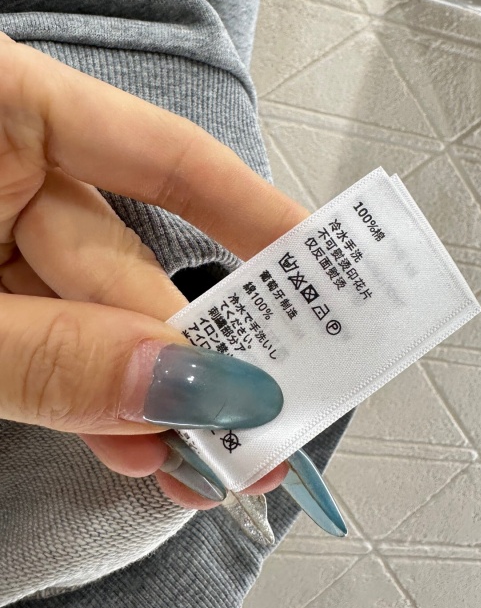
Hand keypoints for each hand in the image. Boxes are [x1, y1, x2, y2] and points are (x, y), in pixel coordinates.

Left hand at [0, 32, 309, 508]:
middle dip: (191, 350)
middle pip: (126, 256)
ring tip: (198, 455)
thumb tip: (188, 388)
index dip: (253, 212)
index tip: (322, 261)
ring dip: (141, 390)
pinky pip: (46, 332)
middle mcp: (1, 156)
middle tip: (257, 418)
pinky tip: (129, 437)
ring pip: (89, 310)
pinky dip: (84, 388)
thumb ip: (54, 355)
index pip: (164, 152)